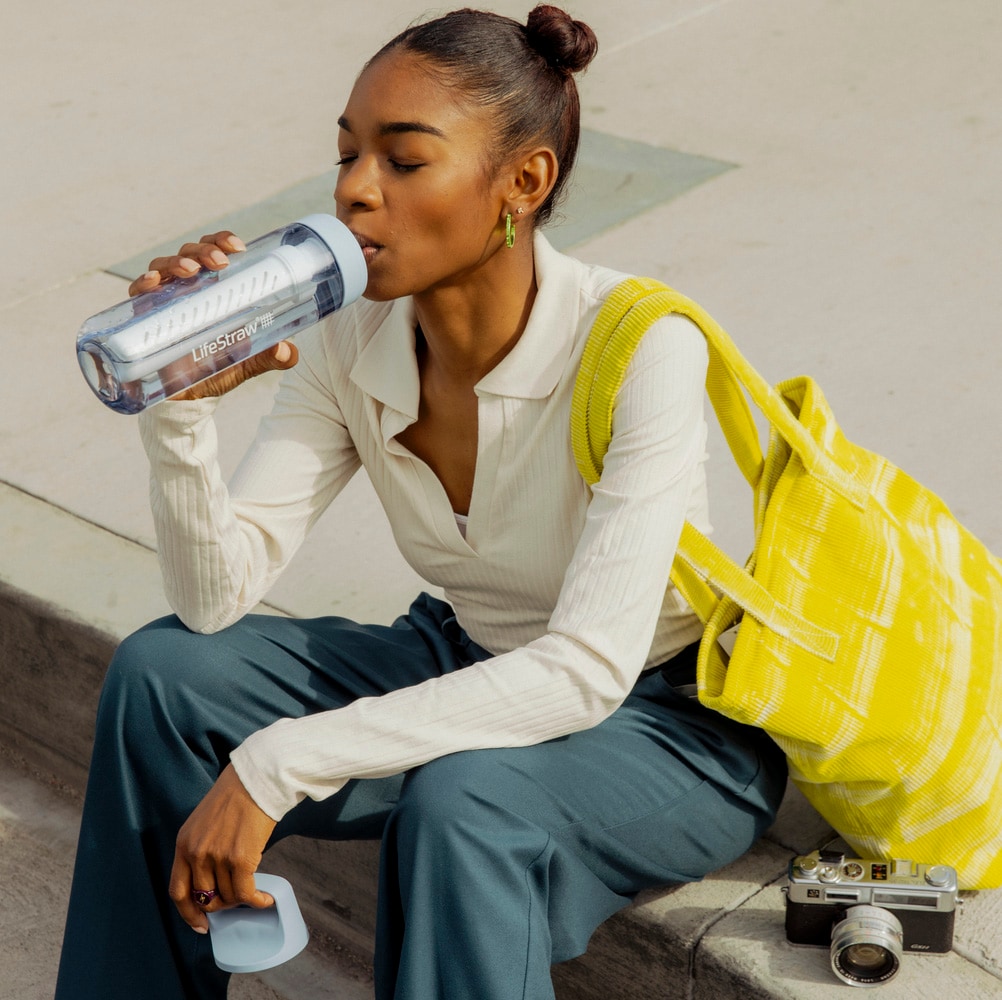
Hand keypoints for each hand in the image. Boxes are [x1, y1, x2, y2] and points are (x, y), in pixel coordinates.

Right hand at [128, 231, 298, 400]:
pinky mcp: (145, 317)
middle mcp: (188, 288)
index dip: (222, 241)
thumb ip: (270, 357)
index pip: (215, 252)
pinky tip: (153, 284)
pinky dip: (143, 284)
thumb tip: (289, 352)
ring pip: (164, 266)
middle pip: (190, 253)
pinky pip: (138, 293)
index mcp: (214, 289)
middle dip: (203, 250)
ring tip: (191, 270)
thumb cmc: (218, 369)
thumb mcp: (247, 362)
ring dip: (176, 261)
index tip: (237, 247)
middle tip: (219, 262)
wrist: (190, 398)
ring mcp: (165, 300)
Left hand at [169, 764, 277, 933]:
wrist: (256, 779)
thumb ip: (201, 850)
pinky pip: (246, 893)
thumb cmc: (236, 796)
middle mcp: (196, 853)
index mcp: (184, 844)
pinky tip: (265, 898)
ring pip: (227, 897)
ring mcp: (217, 857)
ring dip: (242, 901)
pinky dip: (256, 900)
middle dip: (221, 905)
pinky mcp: (240, 859)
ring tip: (254, 894)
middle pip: (204, 898)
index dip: (188, 913)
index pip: (178, 891)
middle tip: (235, 901)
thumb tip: (212, 882)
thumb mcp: (204, 823)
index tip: (200, 925)